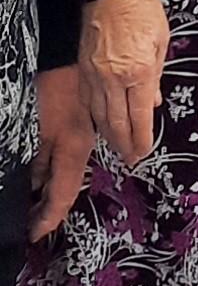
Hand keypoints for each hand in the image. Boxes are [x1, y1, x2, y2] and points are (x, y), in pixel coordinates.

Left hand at [31, 62, 94, 235]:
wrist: (67, 49)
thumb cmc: (51, 88)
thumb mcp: (38, 130)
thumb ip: (37, 161)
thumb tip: (34, 188)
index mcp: (75, 151)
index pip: (63, 197)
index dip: (47, 220)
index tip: (32, 236)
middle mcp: (82, 146)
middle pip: (66, 187)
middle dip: (47, 208)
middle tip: (27, 223)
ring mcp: (81, 134)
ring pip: (65, 172)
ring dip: (49, 189)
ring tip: (29, 202)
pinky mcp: (76, 123)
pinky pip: (64, 156)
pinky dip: (50, 170)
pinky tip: (37, 172)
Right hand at [81, 0, 169, 166]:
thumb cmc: (142, 9)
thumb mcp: (162, 40)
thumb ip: (158, 74)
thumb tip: (155, 100)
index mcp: (140, 71)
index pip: (141, 116)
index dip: (143, 137)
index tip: (145, 151)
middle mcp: (115, 78)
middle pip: (118, 122)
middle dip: (125, 144)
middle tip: (131, 158)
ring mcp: (95, 75)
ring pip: (100, 115)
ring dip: (109, 134)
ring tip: (117, 146)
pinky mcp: (83, 68)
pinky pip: (88, 100)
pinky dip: (95, 115)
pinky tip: (100, 122)